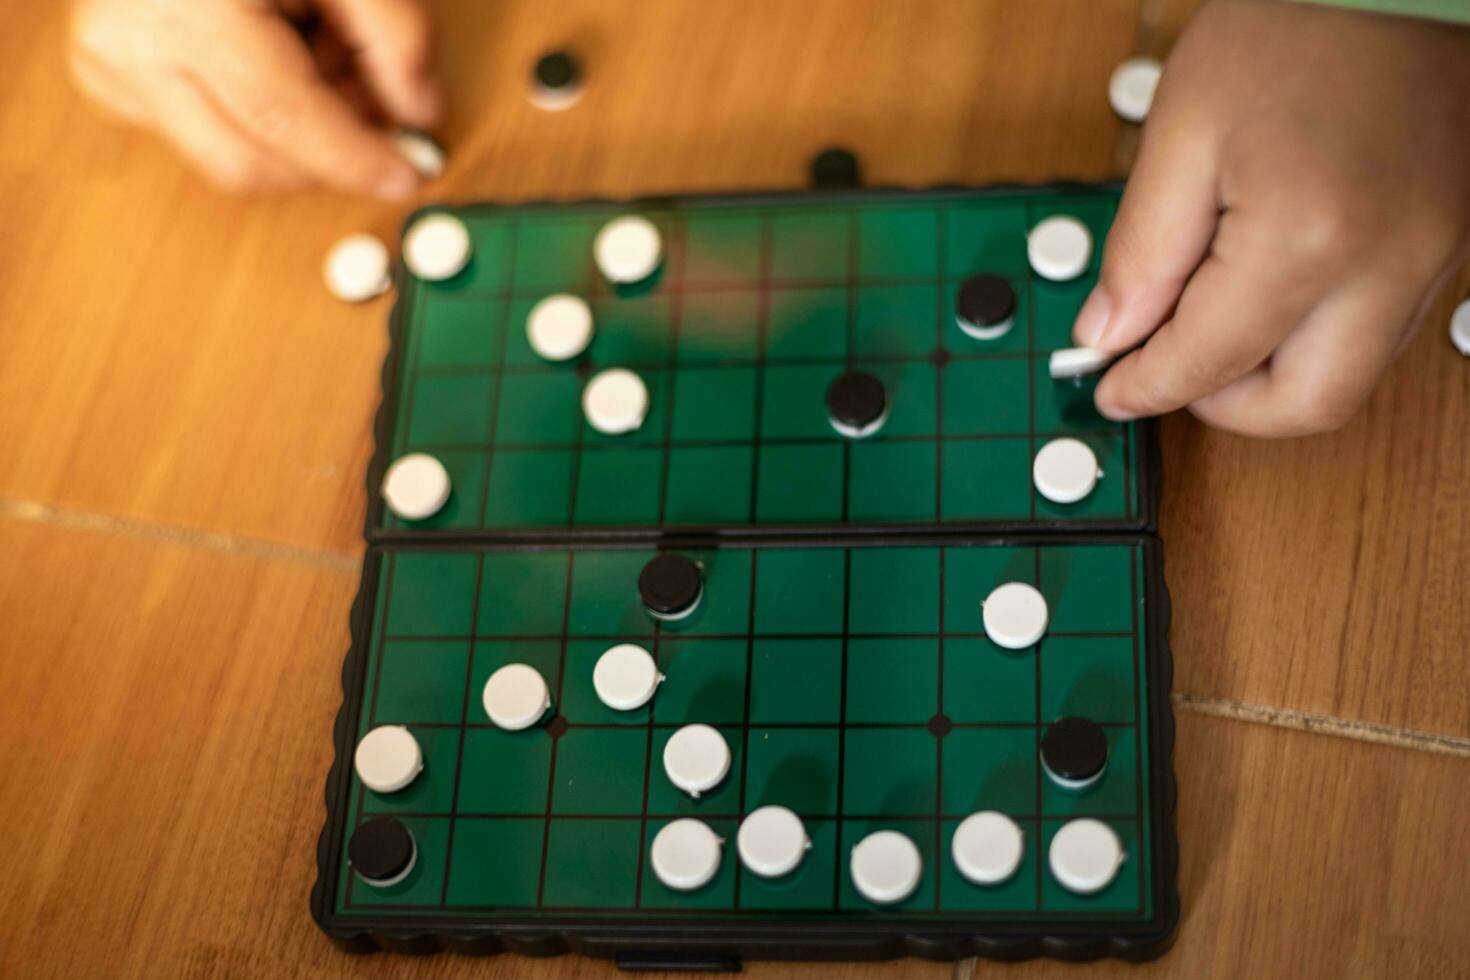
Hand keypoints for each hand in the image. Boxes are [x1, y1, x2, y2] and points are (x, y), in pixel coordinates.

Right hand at [69, 0, 439, 197]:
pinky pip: (196, 134)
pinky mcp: (106, 78)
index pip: (284, 116)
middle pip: (251, 162)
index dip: (354, 159)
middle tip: (370, 106)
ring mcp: (112, 63)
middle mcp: (135, 42)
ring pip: (225, 159)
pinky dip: (249, 117)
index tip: (407, 177)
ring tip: (312, 58)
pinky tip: (263, 55)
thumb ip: (396, 34)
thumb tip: (420, 114)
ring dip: (290, 138)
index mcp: (195, 8)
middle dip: (324, 157)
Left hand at [1076, 0, 1469, 436]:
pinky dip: (1312, 337)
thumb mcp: (1182, 131)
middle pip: (1302, 406)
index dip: (1147, 386)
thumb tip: (1109, 334)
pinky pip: (1376, 331)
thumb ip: (1140, 252)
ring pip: (1346, 379)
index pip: (1210, 361)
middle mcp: (1387, 266)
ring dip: (1270, 375)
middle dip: (1222, 406)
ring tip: (1210, 318)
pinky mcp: (1448, 246)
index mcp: (1308, 237)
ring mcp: (1432, 260)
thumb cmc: (1296, 24)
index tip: (1109, 388)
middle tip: (1165, 367)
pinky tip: (1266, 289)